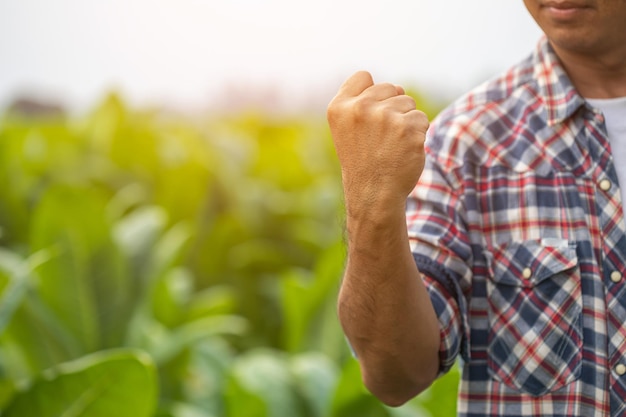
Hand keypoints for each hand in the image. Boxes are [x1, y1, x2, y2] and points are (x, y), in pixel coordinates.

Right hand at [327, 71, 428, 212]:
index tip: (369, 118)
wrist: (374, 194)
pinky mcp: (408, 128)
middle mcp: (360, 108)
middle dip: (393, 107)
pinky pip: (422, 119)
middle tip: (382, 137)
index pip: (363, 76)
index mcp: (339, 107)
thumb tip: (399, 89)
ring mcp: (385, 117)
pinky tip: (404, 150)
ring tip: (392, 144)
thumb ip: (360, 102)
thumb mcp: (347, 128)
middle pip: (391, 87)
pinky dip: (418, 134)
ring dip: (407, 122)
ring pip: (409, 103)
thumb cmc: (363, 160)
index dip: (371, 93)